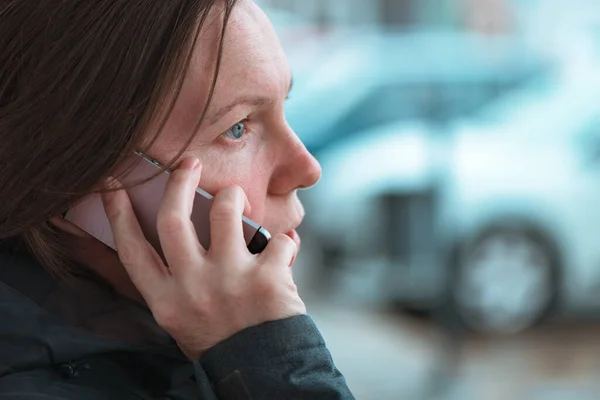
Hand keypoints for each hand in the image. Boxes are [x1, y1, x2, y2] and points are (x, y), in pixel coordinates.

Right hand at [100, 157, 306, 359]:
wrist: (262, 374)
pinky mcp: (267, 278)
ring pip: (226, 212)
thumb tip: (175, 234)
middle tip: (189, 163)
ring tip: (237, 198)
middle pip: (172, 218)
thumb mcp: (183, 319)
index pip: (132, 249)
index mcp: (165, 300)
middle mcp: (192, 286)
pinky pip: (278, 241)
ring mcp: (229, 280)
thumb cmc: (221, 342)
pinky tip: (284, 249)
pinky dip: (283, 241)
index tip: (112, 185)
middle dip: (179, 182)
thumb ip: (175, 282)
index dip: (118, 213)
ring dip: (233, 197)